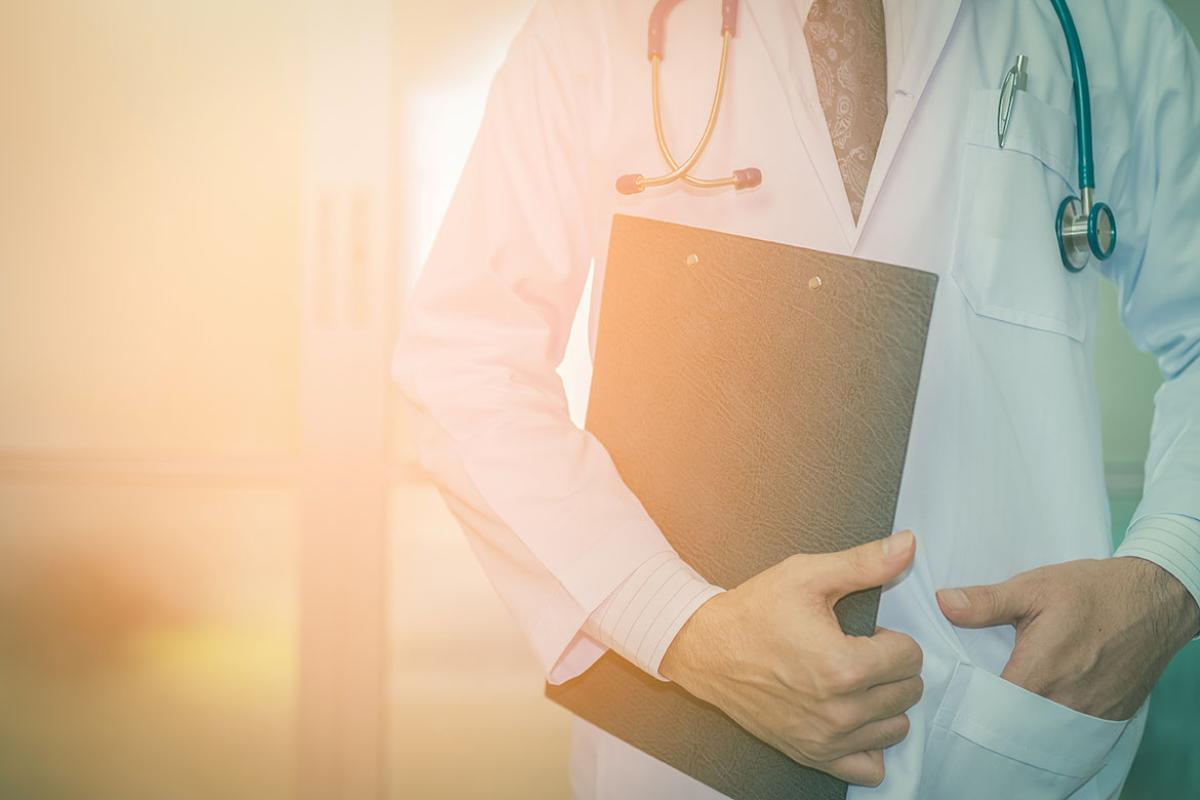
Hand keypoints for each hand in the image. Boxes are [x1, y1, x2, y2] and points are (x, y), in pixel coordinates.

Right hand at [660, 530, 922, 786]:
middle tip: (857, 651)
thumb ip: (865, 563)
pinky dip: (870, 744)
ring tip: (854, 680)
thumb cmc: (754, 612)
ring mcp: (827, 738)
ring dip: (885, 702)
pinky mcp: (813, 755)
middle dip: (891, 667)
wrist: (706, 649)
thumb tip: (909, 544)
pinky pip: (870, 768)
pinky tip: (852, 716)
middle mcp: (839, 710)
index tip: (866, 631)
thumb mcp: (807, 575)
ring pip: (896, 727)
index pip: (911, 657)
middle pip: (908, 692)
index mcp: (844, 666)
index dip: (892, 636)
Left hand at [937, 556, 1199, 719]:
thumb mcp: (1034, 588)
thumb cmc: (1092, 591)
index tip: (956, 687)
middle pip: (1014, 724)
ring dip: (1023, 717)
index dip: (969, 700)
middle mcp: (1064, 704)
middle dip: (994, 712)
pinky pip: (1070, 729)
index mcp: (1040, 674)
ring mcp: (1089, 715)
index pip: (990, 708)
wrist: (1154, 601)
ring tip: (1009, 693)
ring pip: (1042, 729)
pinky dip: (1052, 719)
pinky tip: (1041, 698)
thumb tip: (943, 602)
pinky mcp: (1109, 718)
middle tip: (978, 691)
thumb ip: (987, 602)